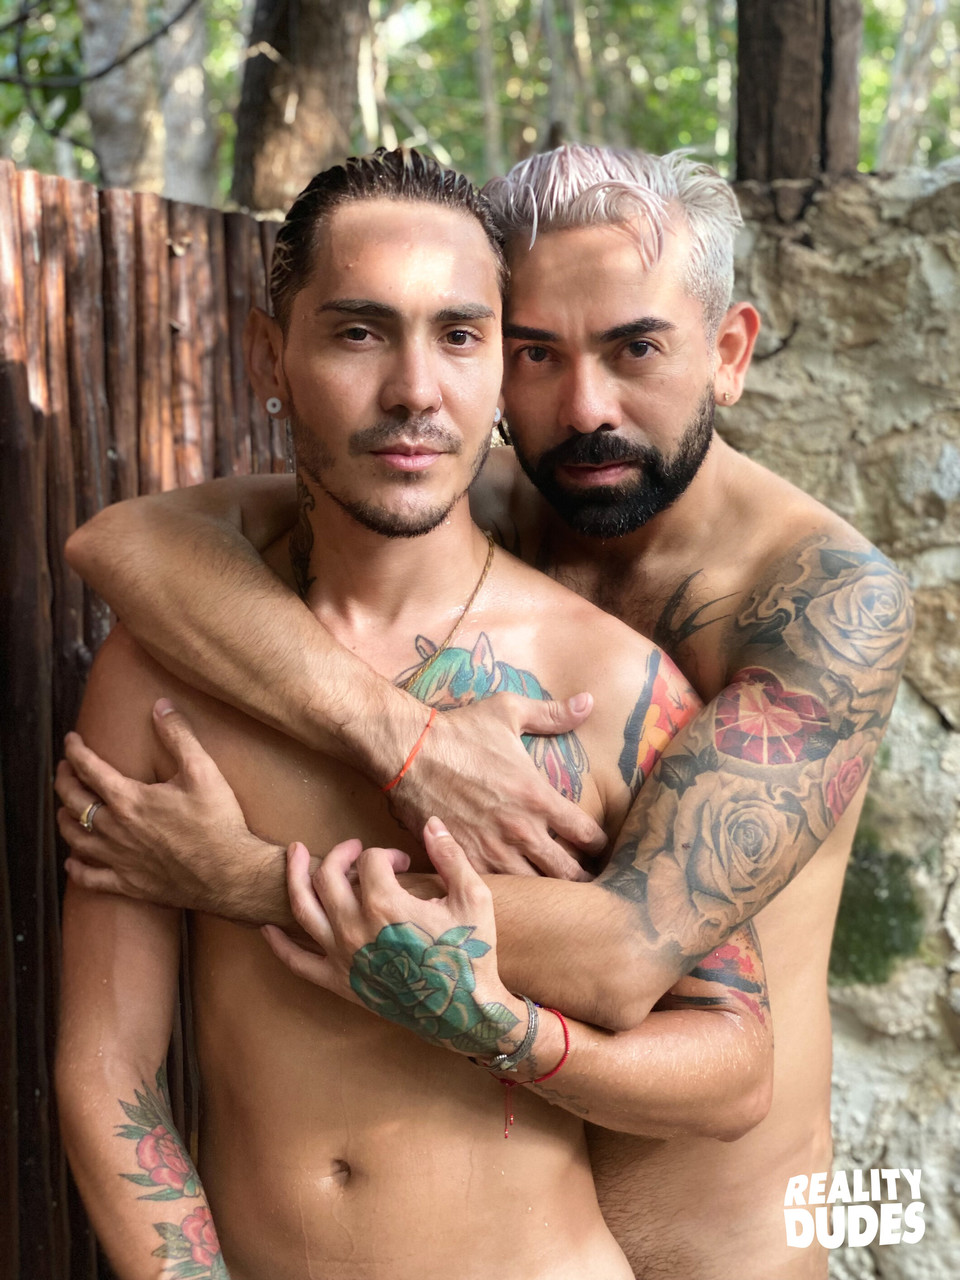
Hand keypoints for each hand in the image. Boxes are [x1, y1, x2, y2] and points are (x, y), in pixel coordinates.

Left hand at [56, 698, 282, 919]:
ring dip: (64, 820)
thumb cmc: (217, 822)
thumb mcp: (203, 770)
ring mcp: (119, 858)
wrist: (229, 873)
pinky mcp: (129, 883)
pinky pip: (90, 878)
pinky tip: (72, 862)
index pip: (89, 768)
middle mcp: (115, 829)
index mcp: (129, 799)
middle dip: (64, 780)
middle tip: (65, 768)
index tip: (71, 740)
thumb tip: (161, 706)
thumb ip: (179, 736)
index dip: (75, 750)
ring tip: (64, 809)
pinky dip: (76, 869)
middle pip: (74, 802)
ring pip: (75, 838)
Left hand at [263, 819, 524, 1054]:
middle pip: (329, 875)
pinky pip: (297, 962)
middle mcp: (354, 927)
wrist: (464, 1011)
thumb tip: (432, 822)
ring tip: (294, 855)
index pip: (370, 860)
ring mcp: (342, 956)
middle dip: (343, 854)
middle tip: (356, 851)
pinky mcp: (338, 982)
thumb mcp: (472, 896)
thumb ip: (450, 854)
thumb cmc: (470, 952)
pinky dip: (279, 943)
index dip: (388, 854)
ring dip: (295, 877)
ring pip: (303, 909)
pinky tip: (267, 926)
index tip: (403, 864)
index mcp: (385, 904)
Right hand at [389, 693, 605, 879]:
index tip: (596, 845)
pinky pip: (497, 890)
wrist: (407, 753)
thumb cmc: (460, 732)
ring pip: (535, 889)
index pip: (587, 835)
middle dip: (580, 877)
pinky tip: (513, 890)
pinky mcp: (465, 861)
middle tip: (583, 878)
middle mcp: (520, 830)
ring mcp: (492, 851)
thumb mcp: (509, 713)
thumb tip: (588, 702)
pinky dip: (509, 893)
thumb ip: (553, 714)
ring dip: (547, 890)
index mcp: (538, 797)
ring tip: (552, 891)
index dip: (598, 844)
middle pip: (568, 873)